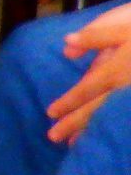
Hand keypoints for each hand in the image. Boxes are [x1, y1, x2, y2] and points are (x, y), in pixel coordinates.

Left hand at [47, 4, 130, 141]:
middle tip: (53, 137)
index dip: (68, 102)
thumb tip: (65, 43)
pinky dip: (115, 130)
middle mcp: (125, 90)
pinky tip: (108, 138)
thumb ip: (95, 37)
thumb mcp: (123, 30)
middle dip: (73, 124)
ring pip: (112, 119)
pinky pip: (126, 120)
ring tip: (75, 144)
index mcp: (116, 72)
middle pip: (95, 110)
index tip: (50, 113)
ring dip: (93, 131)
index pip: (86, 90)